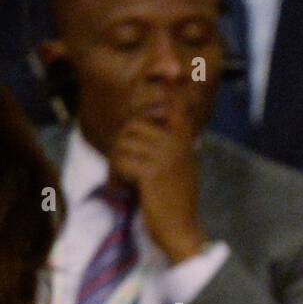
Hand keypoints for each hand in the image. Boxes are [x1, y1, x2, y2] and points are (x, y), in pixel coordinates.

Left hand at [108, 103, 205, 263]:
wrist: (181, 232)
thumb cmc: (173, 201)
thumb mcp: (175, 168)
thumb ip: (165, 144)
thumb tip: (148, 127)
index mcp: (183, 142)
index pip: (176, 108)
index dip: (170, 89)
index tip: (170, 70)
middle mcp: (177, 144)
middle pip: (133, 127)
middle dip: (123, 147)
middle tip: (131, 170)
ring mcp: (166, 157)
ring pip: (124, 144)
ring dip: (119, 165)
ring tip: (131, 182)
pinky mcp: (152, 171)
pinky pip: (121, 160)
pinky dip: (118, 178)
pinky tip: (129, 190)